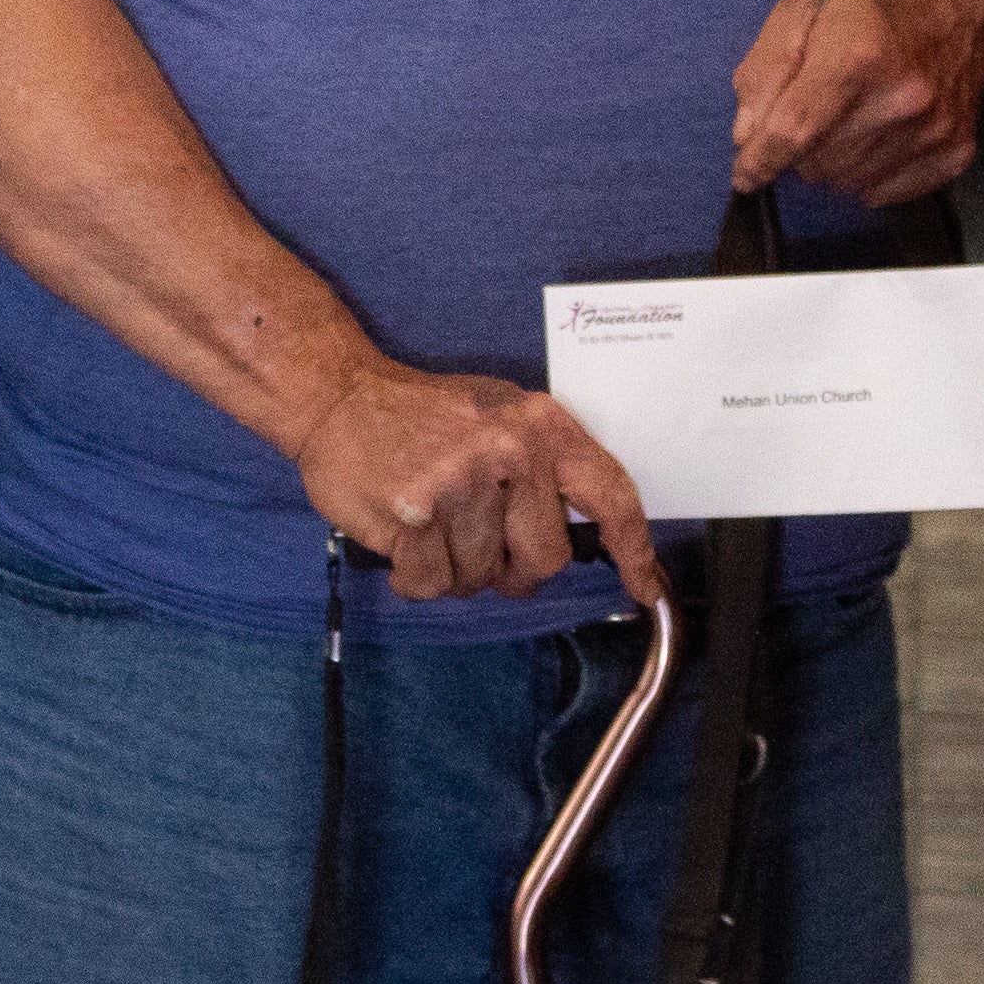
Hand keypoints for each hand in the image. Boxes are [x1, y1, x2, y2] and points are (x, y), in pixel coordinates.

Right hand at [293, 358, 666, 605]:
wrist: (337, 396)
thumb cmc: (423, 416)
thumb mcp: (501, 416)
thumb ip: (545, 467)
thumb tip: (592, 536)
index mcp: (542, 426)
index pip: (610, 496)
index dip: (634, 550)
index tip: (646, 587)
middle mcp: (510, 450)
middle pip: (544, 560)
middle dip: (512, 569)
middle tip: (478, 543)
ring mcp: (461, 483)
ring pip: (481, 577)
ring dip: (454, 568)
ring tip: (431, 524)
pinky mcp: (415, 514)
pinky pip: (432, 585)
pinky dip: (414, 577)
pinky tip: (404, 539)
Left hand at [728, 0, 983, 203]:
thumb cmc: (866, 3)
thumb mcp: (796, 13)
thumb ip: (763, 73)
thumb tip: (747, 137)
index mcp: (858, 56)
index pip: (794, 131)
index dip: (759, 160)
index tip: (744, 174)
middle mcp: (902, 97)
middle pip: (818, 164)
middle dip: (800, 150)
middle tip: (812, 114)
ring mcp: (934, 128)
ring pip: (849, 184)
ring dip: (833, 163)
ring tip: (846, 119)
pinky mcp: (955, 150)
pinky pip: (886, 193)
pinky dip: (869, 175)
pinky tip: (876, 134)